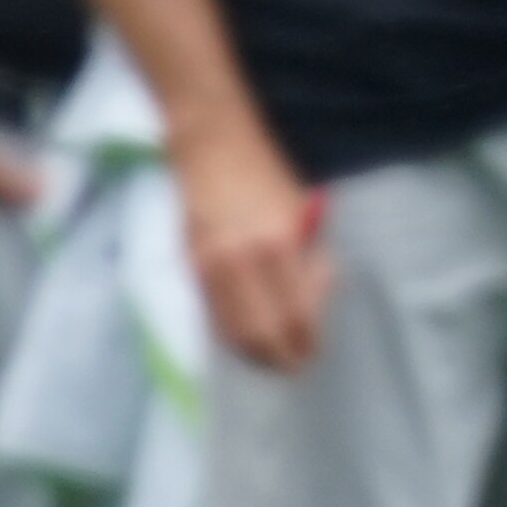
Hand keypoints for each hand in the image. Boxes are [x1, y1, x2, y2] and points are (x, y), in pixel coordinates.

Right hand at [176, 120, 332, 370]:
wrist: (210, 142)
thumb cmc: (265, 170)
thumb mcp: (302, 209)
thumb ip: (309, 256)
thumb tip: (316, 299)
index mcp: (280, 242)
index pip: (297, 314)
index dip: (307, 340)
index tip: (314, 349)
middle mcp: (244, 259)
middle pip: (265, 334)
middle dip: (283, 357)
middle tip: (295, 363)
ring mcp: (212, 263)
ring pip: (235, 331)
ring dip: (256, 352)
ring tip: (272, 357)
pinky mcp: (191, 263)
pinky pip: (214, 314)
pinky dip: (232, 333)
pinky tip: (246, 335)